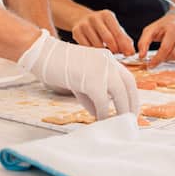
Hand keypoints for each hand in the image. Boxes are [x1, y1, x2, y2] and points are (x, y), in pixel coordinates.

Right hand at [17, 31, 138, 118]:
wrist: (42, 52)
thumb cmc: (57, 64)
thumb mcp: (79, 76)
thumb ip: (91, 93)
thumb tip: (99, 112)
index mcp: (106, 58)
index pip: (126, 77)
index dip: (131, 94)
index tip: (132, 107)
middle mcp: (107, 62)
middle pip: (129, 85)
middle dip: (132, 104)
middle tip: (131, 119)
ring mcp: (101, 70)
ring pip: (120, 94)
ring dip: (122, 110)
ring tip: (119, 123)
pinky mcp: (91, 80)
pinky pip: (102, 102)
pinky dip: (103, 114)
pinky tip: (100, 120)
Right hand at [70, 9, 135, 55]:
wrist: (81, 18)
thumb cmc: (102, 25)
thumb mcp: (113, 27)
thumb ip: (123, 38)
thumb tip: (131, 52)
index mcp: (106, 15)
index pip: (117, 32)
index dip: (123, 45)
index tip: (128, 54)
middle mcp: (95, 18)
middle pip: (108, 38)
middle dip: (114, 50)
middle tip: (117, 55)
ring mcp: (84, 24)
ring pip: (97, 45)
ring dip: (104, 53)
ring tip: (107, 53)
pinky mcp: (76, 32)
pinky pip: (87, 47)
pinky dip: (94, 52)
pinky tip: (97, 51)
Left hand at [137, 14, 174, 67]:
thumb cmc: (162, 27)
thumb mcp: (150, 31)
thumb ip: (143, 42)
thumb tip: (142, 56)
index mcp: (173, 27)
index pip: (166, 48)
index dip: (157, 59)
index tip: (150, 65)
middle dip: (166, 59)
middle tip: (161, 56)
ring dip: (173, 60)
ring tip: (168, 53)